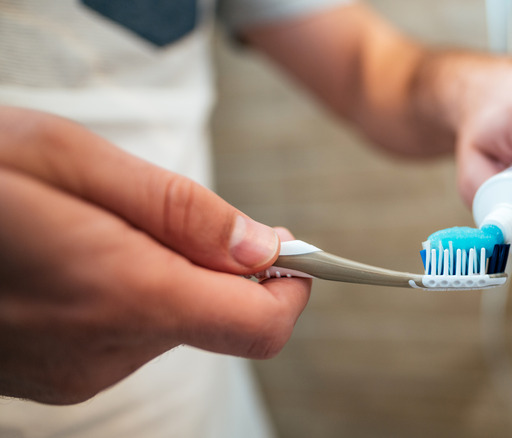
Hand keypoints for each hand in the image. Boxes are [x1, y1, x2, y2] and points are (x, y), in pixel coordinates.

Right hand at [0, 107, 310, 403]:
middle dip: (219, 266)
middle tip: (166, 212)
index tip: (294, 250)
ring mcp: (75, 373)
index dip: (291, 287)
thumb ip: (180, 211)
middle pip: (218, 320)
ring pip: (172, 323)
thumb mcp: (72, 159)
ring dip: (166, 274)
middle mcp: (104, 351)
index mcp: (122, 293)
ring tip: (98, 227)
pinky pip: (128, 335)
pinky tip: (78, 257)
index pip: (258, 326)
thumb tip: (263, 247)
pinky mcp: (54, 377)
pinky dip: (131, 294)